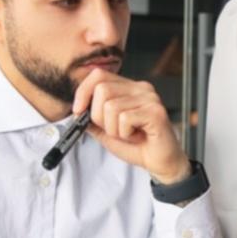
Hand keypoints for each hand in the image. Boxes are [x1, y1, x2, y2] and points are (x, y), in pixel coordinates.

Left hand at [72, 68, 188, 183]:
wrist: (161, 163)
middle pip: (102, 89)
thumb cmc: (138, 146)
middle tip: (113, 130)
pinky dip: (125, 134)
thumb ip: (92, 119)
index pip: (99, 75)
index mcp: (129, 87)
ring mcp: (150, 98)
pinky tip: (136, 137)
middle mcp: (141, 88)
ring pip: (111, 107)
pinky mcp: (155, 112)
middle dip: (99, 117)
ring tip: (128, 135)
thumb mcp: (107, 132)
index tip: (78, 110)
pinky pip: (125, 119)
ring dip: (113, 129)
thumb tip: (75, 110)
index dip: (83, 91)